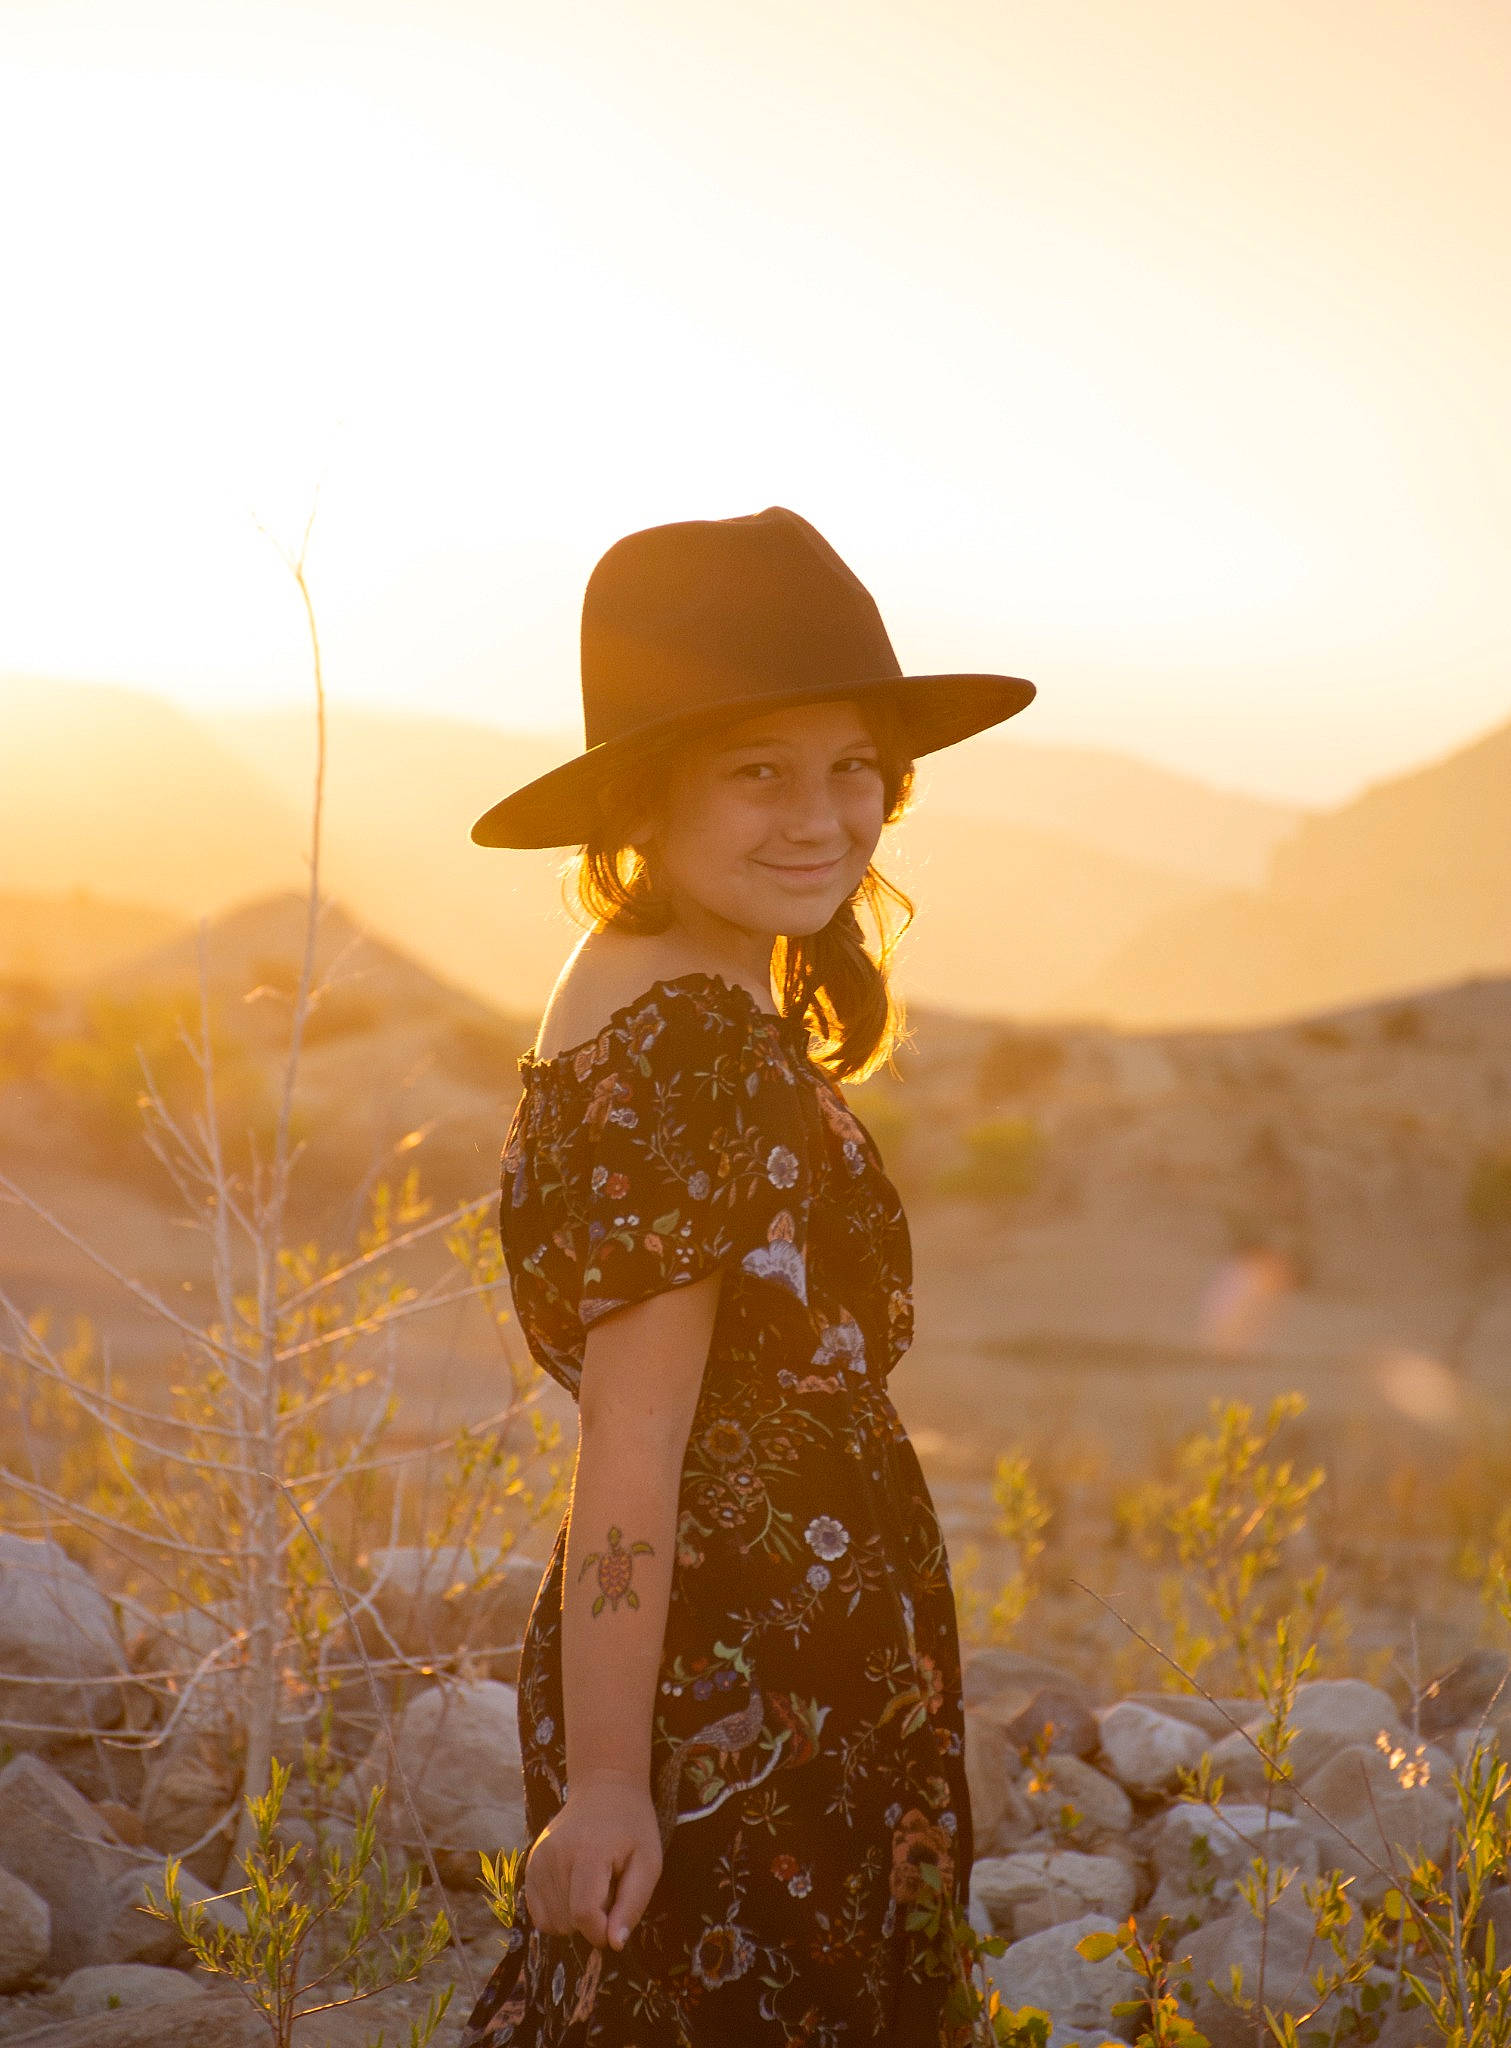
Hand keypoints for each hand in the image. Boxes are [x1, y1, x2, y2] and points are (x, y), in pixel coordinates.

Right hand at [524, 1772, 662, 1950]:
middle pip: (568, 1922)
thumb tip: (614, 1944)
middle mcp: (555, 1855)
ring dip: (575, 1917)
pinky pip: (538, 1915)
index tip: (616, 1923)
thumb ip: (632, 1905)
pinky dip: (558, 1913)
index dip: (602, 1932)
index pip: (584, 1915)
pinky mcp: (529, 1864)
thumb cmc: (632, 1827)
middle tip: (608, 1890)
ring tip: (592, 1885)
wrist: (604, 1788)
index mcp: (588, 1852)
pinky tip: (574, 1889)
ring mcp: (538, 1859)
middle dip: (592, 1920)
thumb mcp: (648, 1863)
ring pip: (552, 1923)